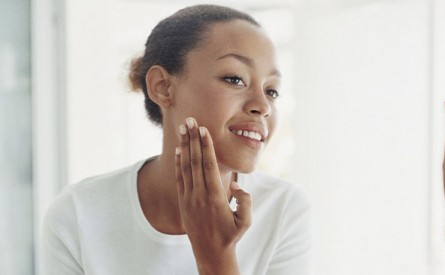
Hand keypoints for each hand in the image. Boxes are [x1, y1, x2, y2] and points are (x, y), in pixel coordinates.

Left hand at [175, 117, 251, 274]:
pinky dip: (178, 163)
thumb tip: (239, 187)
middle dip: (192, 139)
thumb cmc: (231, 236)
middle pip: (195, 161)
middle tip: (190, 120)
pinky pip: (179, 178)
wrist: (211, 253)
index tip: (203, 130)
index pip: (209, 166)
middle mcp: (200, 195)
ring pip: (185, 167)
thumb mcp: (245, 222)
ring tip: (183, 129)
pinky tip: (178, 150)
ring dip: (184, 146)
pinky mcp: (183, 202)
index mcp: (215, 197)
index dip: (206, 146)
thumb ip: (246, 203)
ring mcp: (189, 198)